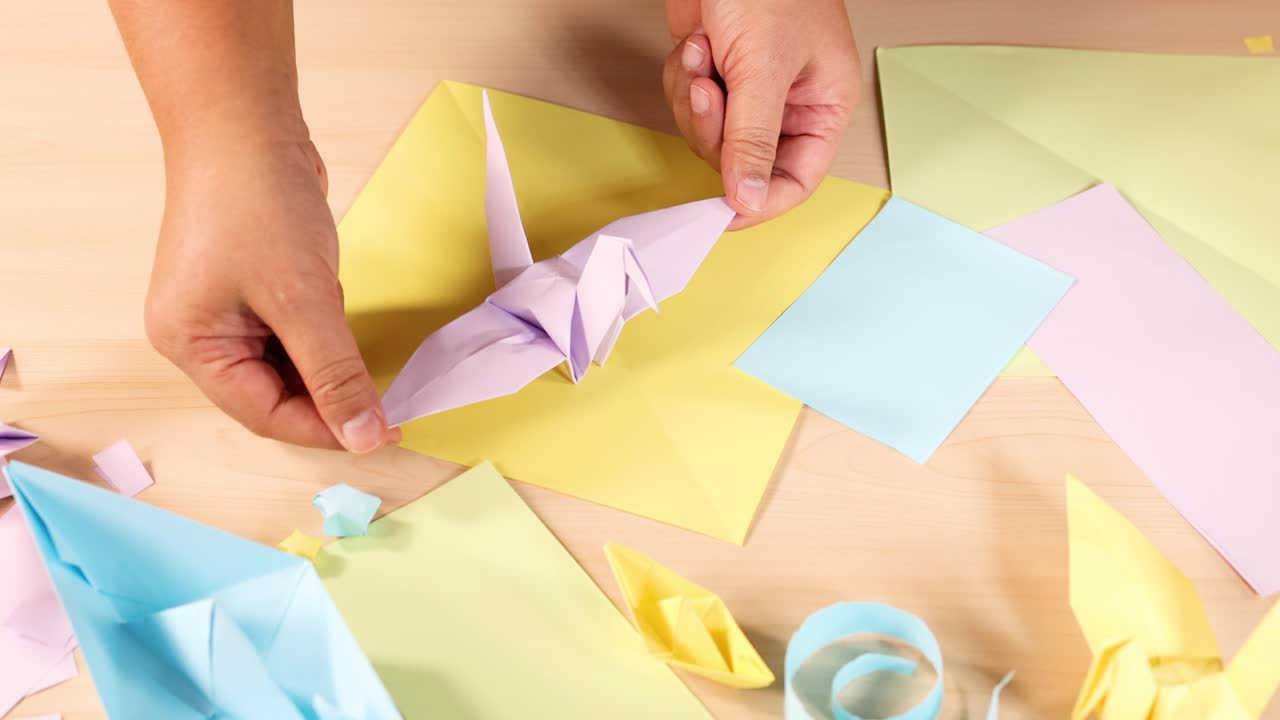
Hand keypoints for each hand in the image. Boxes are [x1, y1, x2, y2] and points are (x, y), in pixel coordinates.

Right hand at [145, 137, 399, 451]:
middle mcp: (203, 333)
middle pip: (275, 394)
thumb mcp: (302, 299)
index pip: (263, 414)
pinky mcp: (256, 286)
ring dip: (332, 366)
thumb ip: (335, 374)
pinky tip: (347, 322)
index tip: (381, 434)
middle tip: (389, 407)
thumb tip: (363, 437)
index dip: (325, 429)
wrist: (248, 122)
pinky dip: (326, 335)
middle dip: (331, 400)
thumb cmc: (256, 202)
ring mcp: (228, 309)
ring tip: (372, 362)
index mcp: (192, 345)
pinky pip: (297, 331)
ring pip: (292, 364)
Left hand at [663, 0, 860, 227]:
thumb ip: (753, 141)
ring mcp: (748, 88)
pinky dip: (682, 76)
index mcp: (823, 105)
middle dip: (715, 129)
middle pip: (741, 162)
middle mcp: (789, 103)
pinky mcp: (715, 71)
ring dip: (694, 98)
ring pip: (708, 135)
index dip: (760, 203)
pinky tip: (696, 42)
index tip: (719, 216)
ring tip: (705, 53)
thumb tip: (750, 202)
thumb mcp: (762, 68)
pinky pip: (688, 103)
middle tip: (712, 90)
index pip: (797, 180)